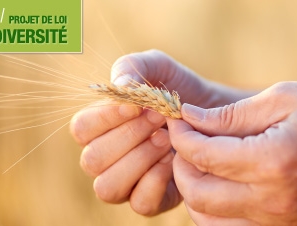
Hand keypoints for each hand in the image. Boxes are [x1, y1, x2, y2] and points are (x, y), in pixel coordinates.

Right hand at [70, 50, 250, 214]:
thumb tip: (120, 85)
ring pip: (108, 187)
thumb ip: (133, 67)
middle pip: (92, 160)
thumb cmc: (179, 89)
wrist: (215, 113)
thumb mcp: (159, 67)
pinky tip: (174, 159)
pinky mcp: (151, 201)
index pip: (81, 129)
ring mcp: (126, 183)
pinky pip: (140, 204)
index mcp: (99, 127)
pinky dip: (156, 180)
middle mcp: (106, 159)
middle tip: (160, 119)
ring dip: (139, 160)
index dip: (105, 117)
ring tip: (167, 139)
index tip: (137, 106)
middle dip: (129, 136)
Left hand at [167, 82, 296, 224]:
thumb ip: (231, 115)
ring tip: (203, 161)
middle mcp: (277, 202)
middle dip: (181, 165)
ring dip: (196, 191)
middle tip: (186, 140)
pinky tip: (223, 182)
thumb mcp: (285, 98)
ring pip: (210, 221)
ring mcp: (284, 223)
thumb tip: (189, 120)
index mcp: (275, 162)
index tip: (178, 119)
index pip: (203, 157)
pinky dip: (217, 209)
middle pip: (198, 195)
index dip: (181, 136)